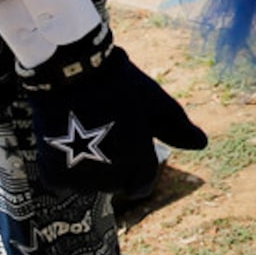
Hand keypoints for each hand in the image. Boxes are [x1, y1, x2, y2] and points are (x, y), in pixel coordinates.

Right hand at [18, 25, 206, 195]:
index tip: (127, 150)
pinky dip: (62, 170)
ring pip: (88, 185)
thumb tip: (202, 144)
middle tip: (103, 132)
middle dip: (113, 165)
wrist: (70, 69)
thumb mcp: (155, 100)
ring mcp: (81, 177)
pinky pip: (61, 184)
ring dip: (88, 169)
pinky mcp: (53, 172)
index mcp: (139, 160)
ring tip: (82, 134)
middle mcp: (112, 176)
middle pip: (115, 184)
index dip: (137, 169)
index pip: (142, 185)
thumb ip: (178, 127)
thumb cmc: (119, 83)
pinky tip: (62, 146)